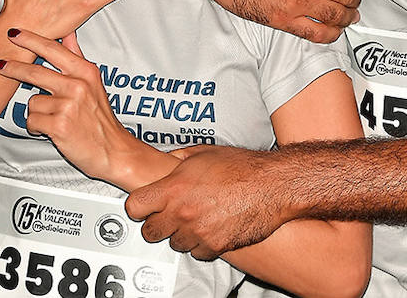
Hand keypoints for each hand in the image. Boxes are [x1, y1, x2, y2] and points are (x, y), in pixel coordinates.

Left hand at [0, 31, 133, 182]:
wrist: (114, 151)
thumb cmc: (101, 119)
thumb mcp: (94, 82)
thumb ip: (77, 56)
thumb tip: (68, 34)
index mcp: (86, 72)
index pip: (53, 49)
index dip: (30, 40)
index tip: (15, 33)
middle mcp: (77, 86)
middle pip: (35, 72)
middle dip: (14, 68)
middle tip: (1, 65)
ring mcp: (68, 105)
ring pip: (32, 102)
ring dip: (37, 112)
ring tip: (53, 118)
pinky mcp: (59, 125)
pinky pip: (32, 121)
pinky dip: (37, 127)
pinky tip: (50, 130)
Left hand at [124, 145, 290, 258]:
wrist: (271, 185)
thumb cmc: (241, 167)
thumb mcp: (203, 153)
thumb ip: (178, 159)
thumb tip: (165, 162)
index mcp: (174, 188)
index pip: (135, 207)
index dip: (139, 206)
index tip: (144, 206)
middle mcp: (183, 213)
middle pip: (150, 231)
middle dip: (157, 223)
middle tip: (170, 215)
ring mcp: (198, 232)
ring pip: (174, 244)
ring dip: (181, 234)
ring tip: (196, 219)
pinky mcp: (215, 246)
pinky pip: (197, 253)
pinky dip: (201, 244)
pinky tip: (210, 228)